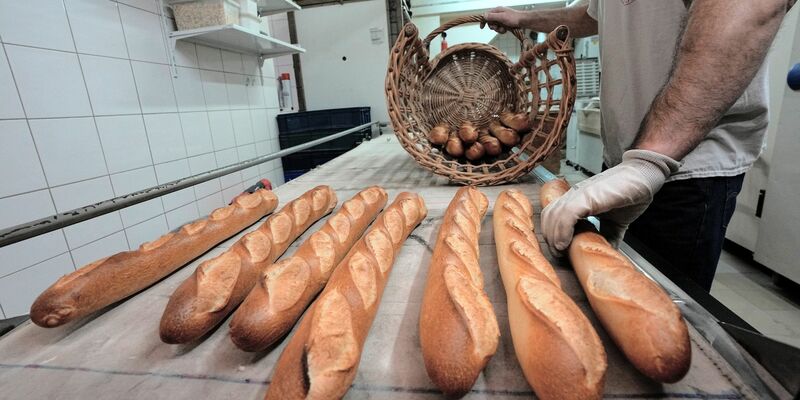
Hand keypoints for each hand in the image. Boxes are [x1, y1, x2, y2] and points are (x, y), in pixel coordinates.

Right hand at [481, 7, 524, 32]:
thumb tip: (484, 16)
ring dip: (498, 29)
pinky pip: (500, 28)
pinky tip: (506, 30)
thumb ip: (492, 16)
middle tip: (497, 28)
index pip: (487, 15)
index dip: (484, 21)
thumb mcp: (501, 17)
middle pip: (491, 22)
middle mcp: (499, 14)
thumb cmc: (514, 18)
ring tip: (503, 29)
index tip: (482, 27)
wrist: (524, 21)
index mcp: (497, 10)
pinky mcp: (505, 24)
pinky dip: (502, 30)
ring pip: (495, 26)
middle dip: (493, 26)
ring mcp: (502, 19)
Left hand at [541, 149, 680, 255]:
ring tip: (562, 251)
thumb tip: (607, 254)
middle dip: (550, 238)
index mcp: (577, 200)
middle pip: (548, 217)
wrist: (644, 175)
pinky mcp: (587, 196)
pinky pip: (566, 214)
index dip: (552, 235)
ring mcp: (579, 194)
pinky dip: (562, 231)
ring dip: (554, 237)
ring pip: (553, 216)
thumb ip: (608, 236)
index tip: (560, 251)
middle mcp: (573, 195)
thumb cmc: (630, 193)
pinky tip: (565, 244)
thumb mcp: (616, 222)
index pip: (552, 217)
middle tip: (560, 254)